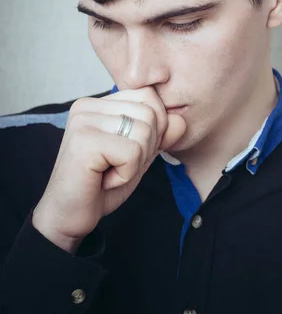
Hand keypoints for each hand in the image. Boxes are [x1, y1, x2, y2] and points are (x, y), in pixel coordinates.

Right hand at [32, 87, 185, 252]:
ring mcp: (83, 121)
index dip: (155, 128)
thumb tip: (181, 121)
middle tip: (117, 166)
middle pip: (150, 113)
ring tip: (109, 172)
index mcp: (99, 103)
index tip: (130, 153)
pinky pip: (132, 152)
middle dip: (146, 148)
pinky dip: (126, 174)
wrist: (68, 217)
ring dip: (135, 163)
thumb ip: (160, 136)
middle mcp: (88, 105)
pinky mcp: (84, 141)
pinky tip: (104, 180)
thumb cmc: (102, 186)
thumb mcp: (139, 157)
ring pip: (144, 132)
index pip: (149, 97)